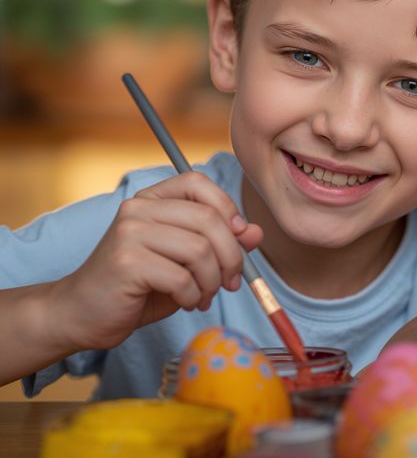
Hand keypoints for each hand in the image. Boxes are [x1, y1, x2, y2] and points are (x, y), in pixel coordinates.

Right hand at [48, 171, 262, 351]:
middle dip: (232, 256)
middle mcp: (138, 209)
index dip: (228, 209)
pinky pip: (182, 278)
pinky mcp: (126, 262)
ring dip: (212, 281)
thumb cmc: (139, 285)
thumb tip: (256, 232)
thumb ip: (220, 242)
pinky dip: (194, 296)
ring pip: (200, 251)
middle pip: (209, 219)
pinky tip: (186, 303)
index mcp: (151, 199)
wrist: (81, 314)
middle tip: (231, 282)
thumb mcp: (186, 261)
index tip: (238, 238)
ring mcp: (129, 233)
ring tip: (204, 296)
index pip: (199, 183)